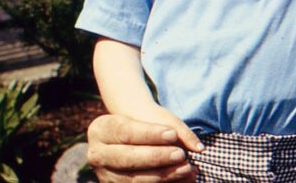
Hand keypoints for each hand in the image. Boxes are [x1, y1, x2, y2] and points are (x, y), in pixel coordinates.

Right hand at [86, 113, 200, 182]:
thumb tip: (198, 148)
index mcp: (101, 129)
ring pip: (132, 180)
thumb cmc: (146, 124)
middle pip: (126, 158)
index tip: (172, 135)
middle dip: (155, 157)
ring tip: (186, 169)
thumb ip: (177, 129)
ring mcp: (104, 174)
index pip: (125, 131)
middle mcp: (97, 154)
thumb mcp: (156, 119)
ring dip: (161, 176)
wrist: (131, 138)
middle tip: (180, 155)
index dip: (149, 134)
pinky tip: (181, 180)